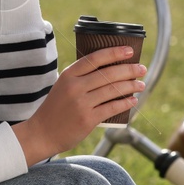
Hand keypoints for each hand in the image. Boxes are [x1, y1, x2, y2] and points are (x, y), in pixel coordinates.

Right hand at [10, 46, 146, 164]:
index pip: (95, 58)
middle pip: (108, 74)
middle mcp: (75, 87)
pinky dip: (125, 103)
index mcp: (69, 75)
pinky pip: (112, 107)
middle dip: (129, 70)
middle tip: (141, 69)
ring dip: (131, 86)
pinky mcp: (88, 119)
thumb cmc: (56, 109)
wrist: (42, 133)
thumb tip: (112, 70)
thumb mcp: (63, 86)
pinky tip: (133, 100)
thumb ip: (82, 77)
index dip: (114, 52)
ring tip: (141, 84)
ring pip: (113, 90)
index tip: (129, 51)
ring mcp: (81, 103)